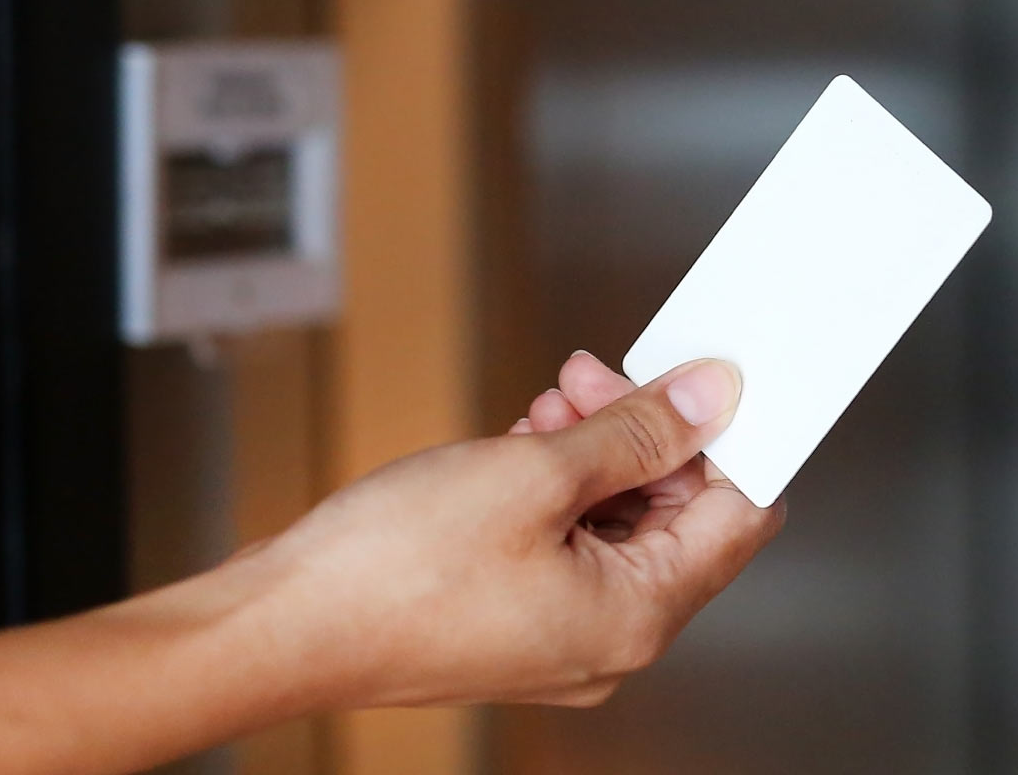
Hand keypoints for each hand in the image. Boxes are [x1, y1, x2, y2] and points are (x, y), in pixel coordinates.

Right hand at [243, 353, 784, 707]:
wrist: (278, 627)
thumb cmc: (388, 574)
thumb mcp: (534, 472)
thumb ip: (635, 433)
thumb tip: (710, 400)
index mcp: (638, 617)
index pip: (739, 518)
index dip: (731, 440)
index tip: (709, 383)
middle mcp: (610, 639)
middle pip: (678, 518)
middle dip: (649, 437)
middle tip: (600, 379)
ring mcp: (560, 633)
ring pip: (618, 524)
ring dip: (598, 453)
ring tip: (551, 405)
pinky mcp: (515, 618)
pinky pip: (568, 544)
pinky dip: (558, 488)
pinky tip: (525, 441)